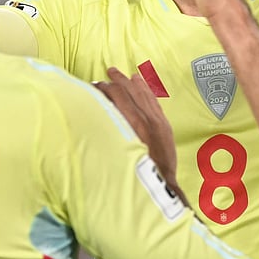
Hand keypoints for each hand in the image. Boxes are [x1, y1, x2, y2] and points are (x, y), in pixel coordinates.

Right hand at [93, 67, 183, 202]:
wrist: (161, 185)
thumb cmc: (134, 174)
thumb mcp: (118, 153)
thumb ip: (110, 132)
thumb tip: (96, 114)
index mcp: (134, 124)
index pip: (118, 97)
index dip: (105, 89)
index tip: (94, 86)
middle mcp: (147, 119)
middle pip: (130, 92)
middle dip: (117, 81)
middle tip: (108, 72)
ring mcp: (158, 120)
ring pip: (143, 94)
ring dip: (131, 83)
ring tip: (121, 74)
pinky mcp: (164, 125)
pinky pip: (153, 101)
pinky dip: (146, 90)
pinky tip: (140, 82)